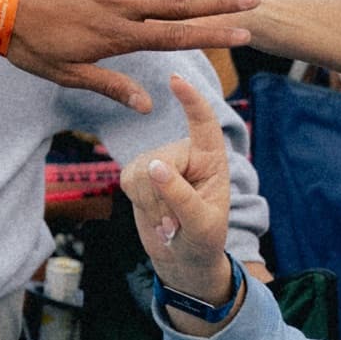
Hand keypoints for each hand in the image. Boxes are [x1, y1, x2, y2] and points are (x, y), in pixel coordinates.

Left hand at [9, 0, 255, 111]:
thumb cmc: (30, 44)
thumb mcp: (68, 74)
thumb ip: (111, 85)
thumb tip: (148, 104)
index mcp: (118, 37)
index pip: (175, 37)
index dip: (212, 36)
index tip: (243, 35)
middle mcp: (121, 6)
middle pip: (179, 5)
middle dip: (219, 4)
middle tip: (254, 0)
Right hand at [118, 73, 233, 309]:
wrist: (184, 258)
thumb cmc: (204, 240)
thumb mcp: (202, 223)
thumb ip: (180, 195)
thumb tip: (153, 166)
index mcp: (212, 158)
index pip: (203, 124)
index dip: (191, 101)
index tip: (176, 80)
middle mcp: (186, 153)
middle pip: (163, 160)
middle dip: (163, 197)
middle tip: (176, 224)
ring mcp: (160, 160)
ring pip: (142, 172)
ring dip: (152, 205)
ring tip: (169, 223)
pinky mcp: (138, 172)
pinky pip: (128, 180)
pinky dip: (139, 203)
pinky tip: (155, 216)